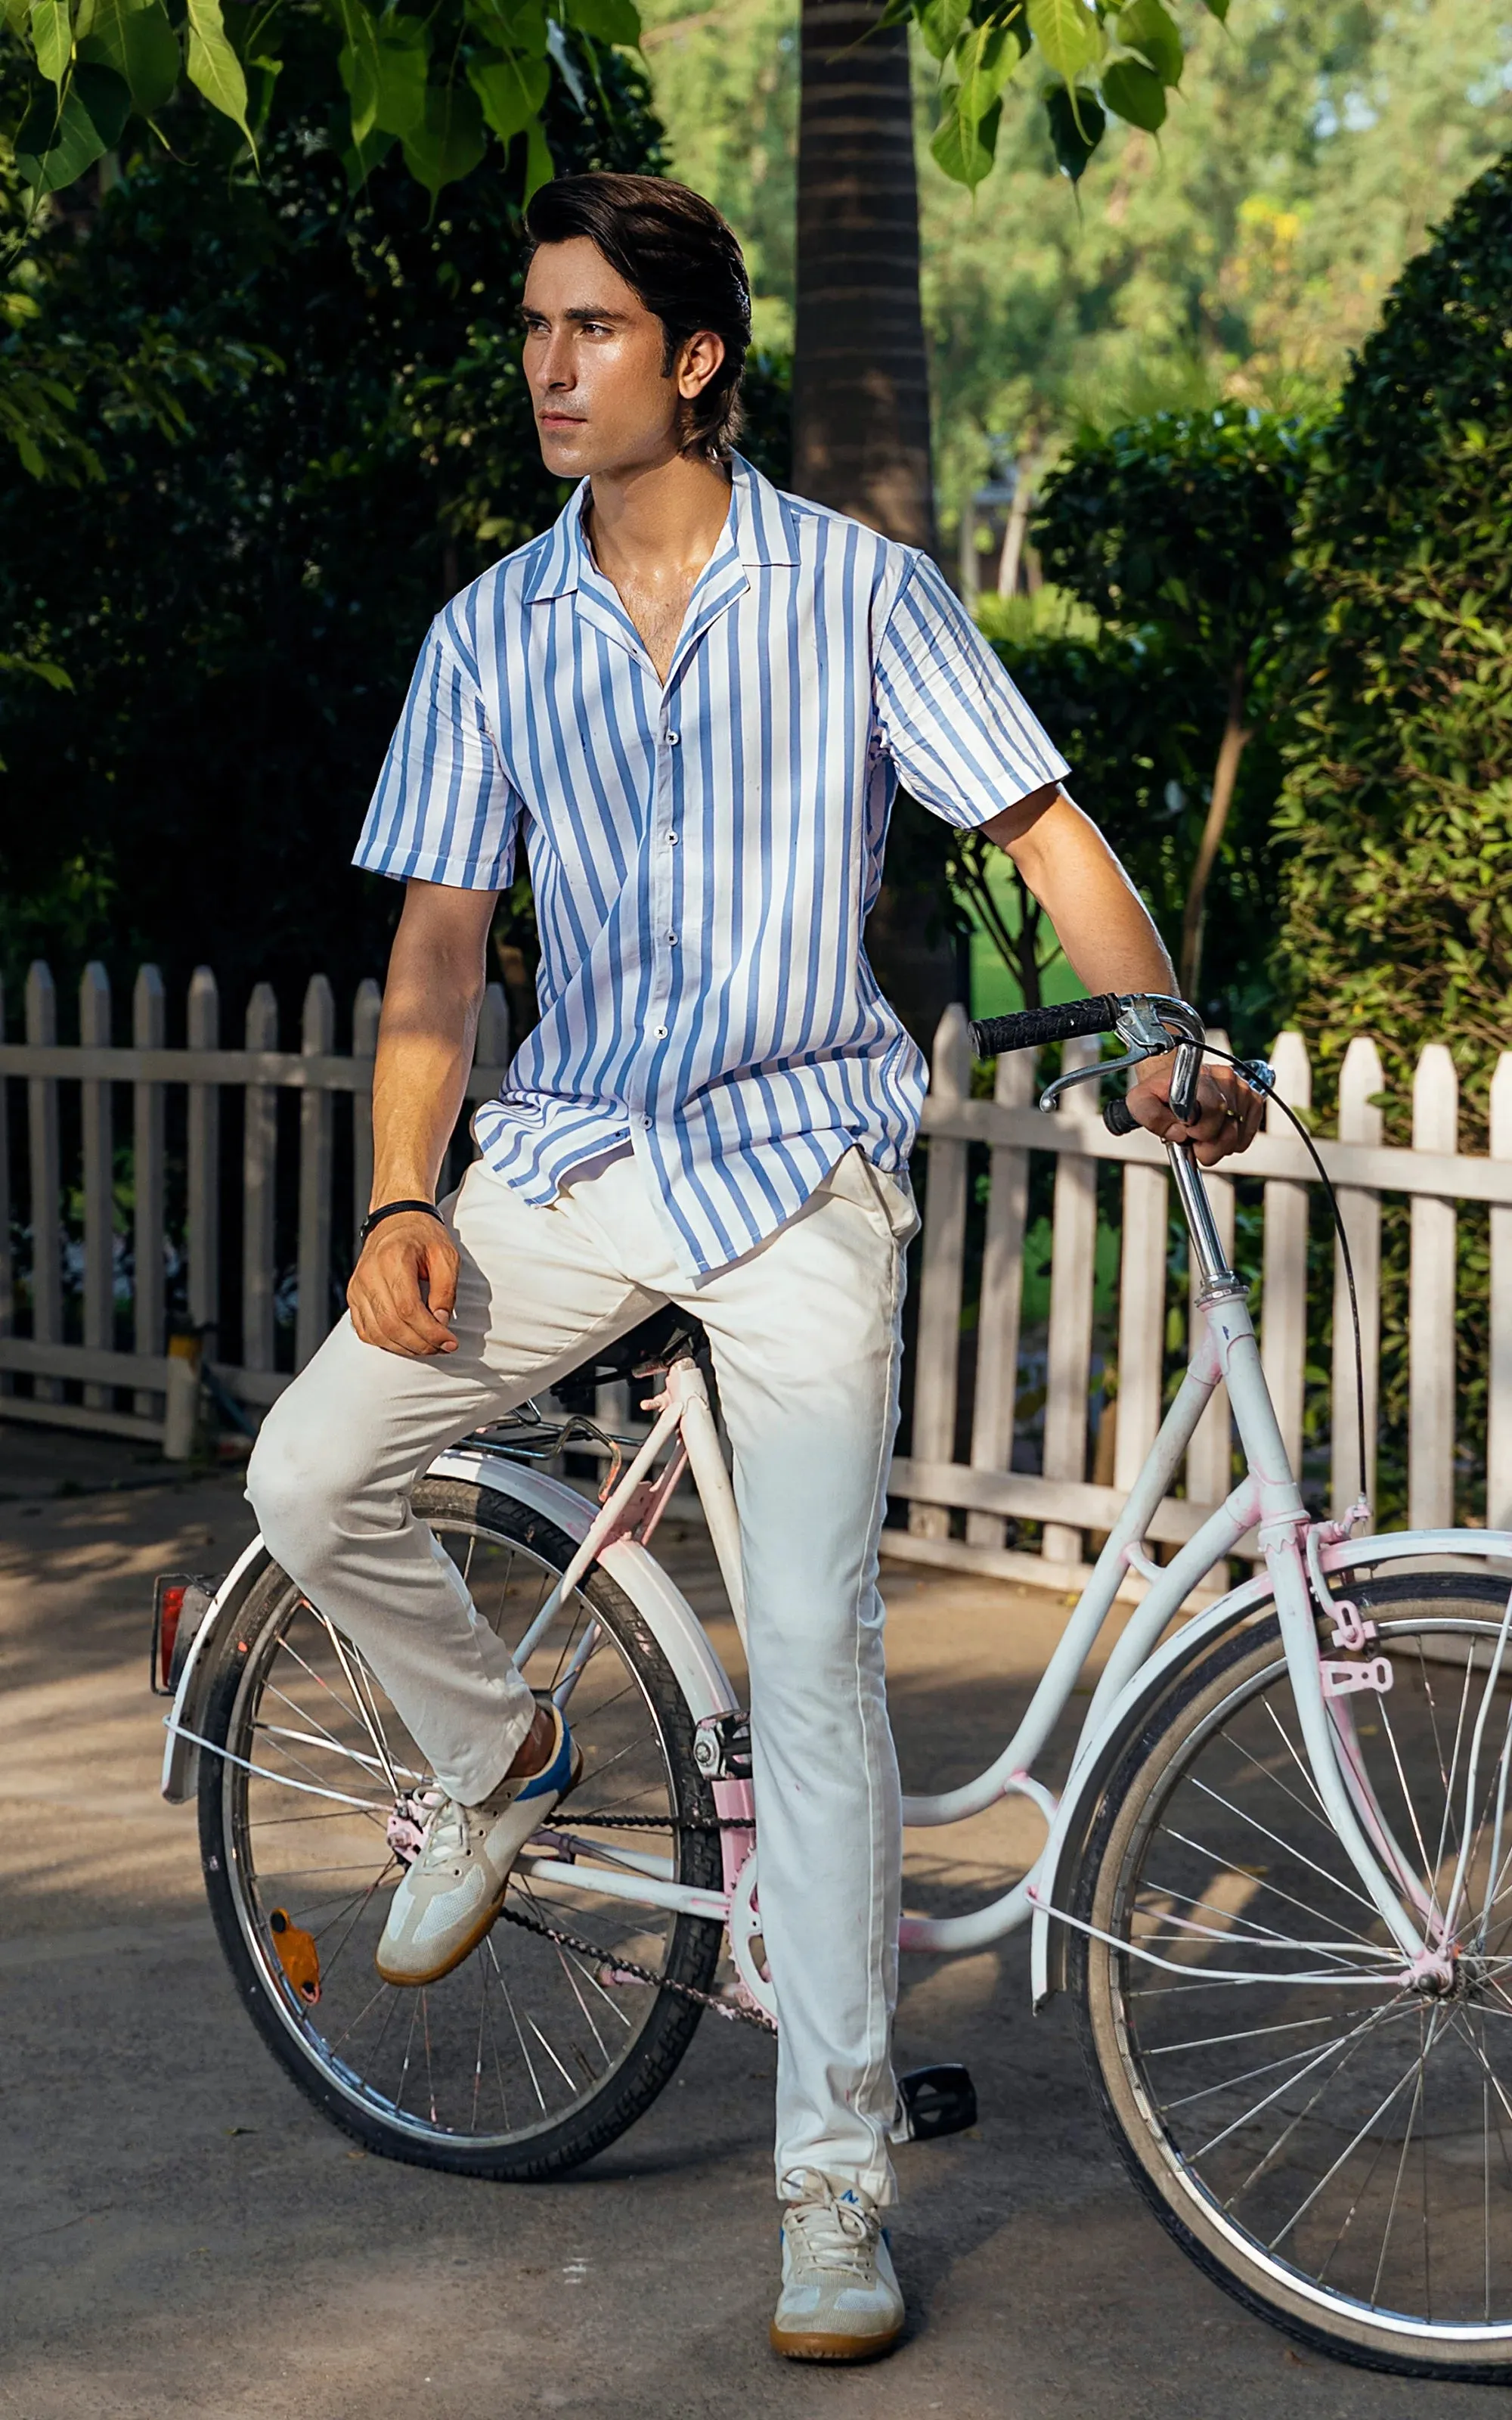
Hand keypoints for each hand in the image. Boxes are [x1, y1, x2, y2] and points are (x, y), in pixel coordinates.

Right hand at [348, 1212, 460, 1356]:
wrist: (396, 1220)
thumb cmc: (424, 1236)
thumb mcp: (447, 1256)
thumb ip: (446, 1290)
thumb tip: (440, 1323)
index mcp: (393, 1259)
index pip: (408, 1309)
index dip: (430, 1333)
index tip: (450, 1342)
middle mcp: (369, 1274)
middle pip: (391, 1325)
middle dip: (420, 1344)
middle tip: (442, 1347)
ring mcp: (357, 1287)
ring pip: (377, 1333)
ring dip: (405, 1348)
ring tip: (428, 1346)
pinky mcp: (353, 1296)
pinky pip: (365, 1331)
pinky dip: (386, 1343)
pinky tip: (407, 1341)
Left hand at [1126, 1054, 1263, 1167]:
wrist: (1178, 1080)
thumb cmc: (1160, 1092)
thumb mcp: (1140, 1101)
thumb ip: (1151, 1116)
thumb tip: (1179, 1132)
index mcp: (1200, 1077)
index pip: (1214, 1109)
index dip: (1199, 1131)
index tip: (1186, 1130)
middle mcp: (1226, 1079)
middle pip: (1227, 1131)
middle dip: (1206, 1144)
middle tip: (1192, 1136)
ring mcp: (1242, 1090)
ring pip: (1236, 1138)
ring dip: (1217, 1145)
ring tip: (1202, 1132)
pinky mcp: (1253, 1101)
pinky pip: (1245, 1138)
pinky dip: (1230, 1142)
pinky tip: (1216, 1131)